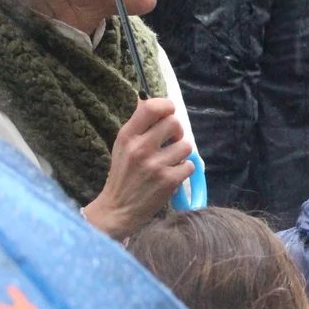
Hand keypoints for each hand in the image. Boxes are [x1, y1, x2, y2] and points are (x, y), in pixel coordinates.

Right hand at [83, 98, 193, 239]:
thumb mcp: (122, 145)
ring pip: (186, 145)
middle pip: (174, 123)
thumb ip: (138, 125)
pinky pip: (189, 165)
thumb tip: (150, 100)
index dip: (167, 106)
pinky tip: (173, 174)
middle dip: (177, 132)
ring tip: (171, 160)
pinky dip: (184, 169)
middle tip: (172, 141)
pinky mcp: (168, 181)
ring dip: (182, 152)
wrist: (119, 209)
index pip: (152, 107)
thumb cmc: (123, 174)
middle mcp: (140, 148)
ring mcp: (155, 165)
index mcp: (127, 136)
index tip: (169, 114)